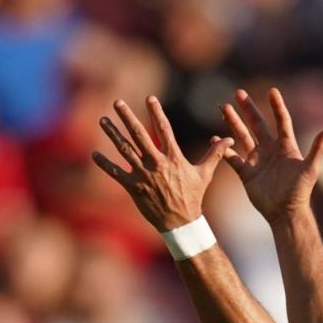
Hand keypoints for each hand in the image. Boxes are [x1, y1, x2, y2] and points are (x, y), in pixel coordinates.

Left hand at [92, 97, 232, 230]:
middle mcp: (157, 164)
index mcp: (173, 158)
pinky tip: (94, 153)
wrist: (181, 223)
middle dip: (127, 117)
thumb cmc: (193, 197)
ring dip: (112, 134)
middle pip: (139, 135)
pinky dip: (105, 163)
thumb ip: (215, 154)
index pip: (164, 129)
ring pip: (124, 150)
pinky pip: (116, 173)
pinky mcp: (134, 188)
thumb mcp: (205, 174)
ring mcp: (144, 175)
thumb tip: (229, 139)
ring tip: (103, 120)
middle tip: (117, 102)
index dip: (157, 112)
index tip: (149, 98)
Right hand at [222, 87, 322, 223]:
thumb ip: (318, 149)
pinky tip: (215, 139)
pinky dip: (224, 150)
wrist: (285, 213)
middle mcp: (270, 150)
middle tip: (239, 92)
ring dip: (233, 122)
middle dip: (248, 109)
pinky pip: (232, 158)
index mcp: (285, 147)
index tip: (272, 91)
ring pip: (242, 137)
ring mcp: (257, 161)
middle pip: (257, 124)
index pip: (281, 121)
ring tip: (224, 107)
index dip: (277, 106)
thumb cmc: (300, 192)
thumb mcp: (311, 169)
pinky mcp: (247, 173)